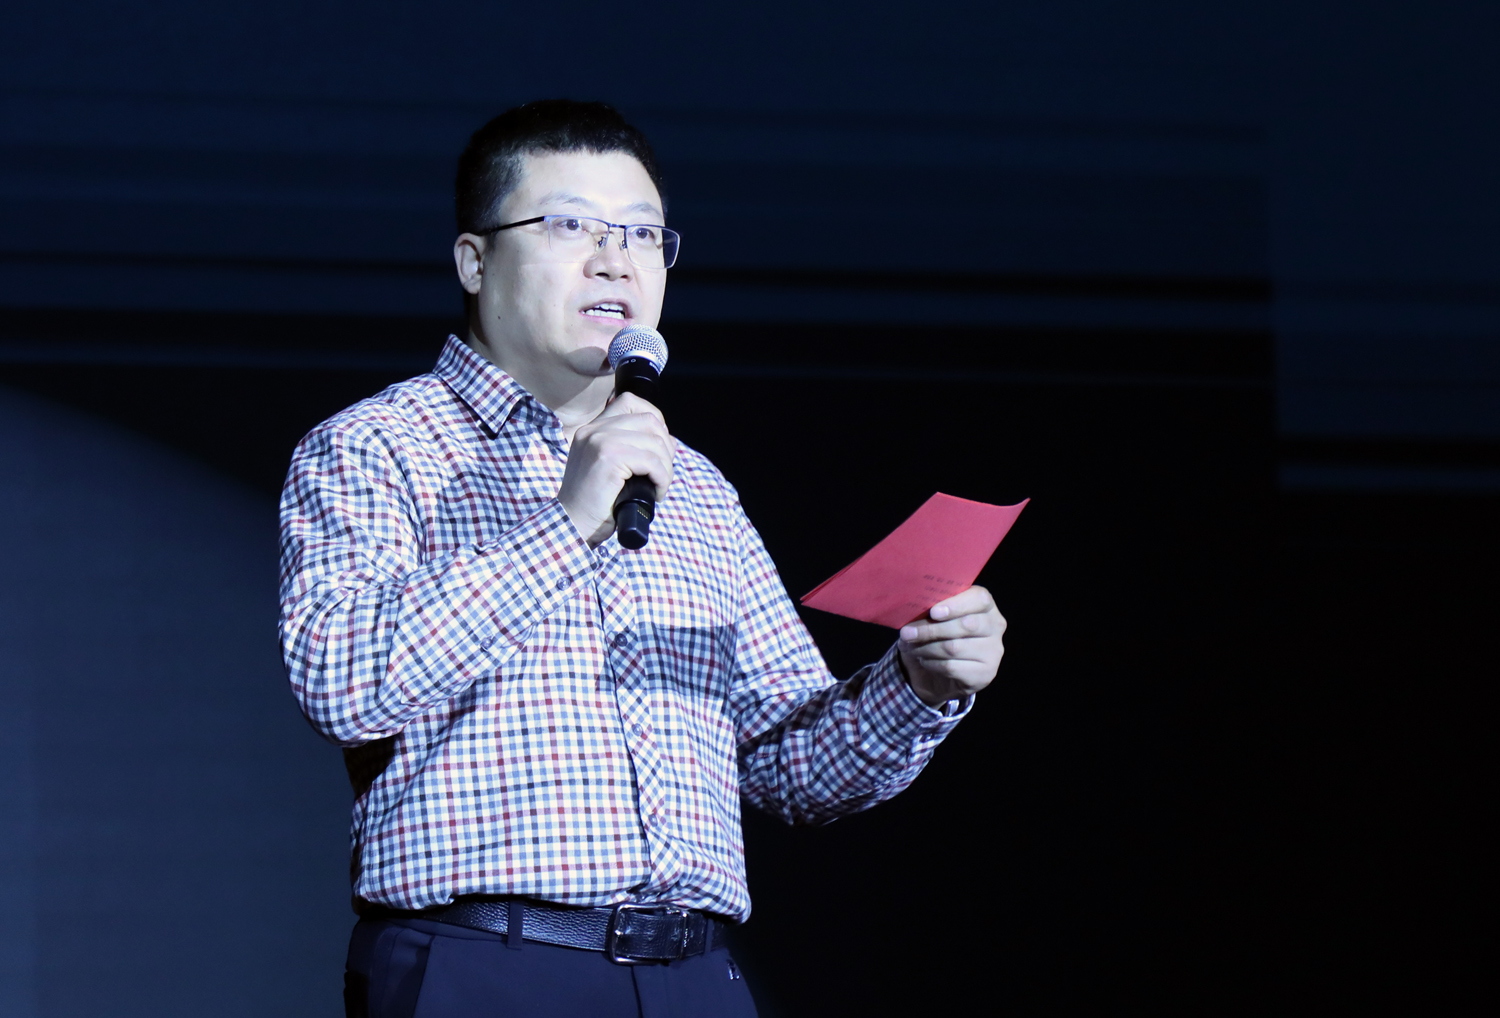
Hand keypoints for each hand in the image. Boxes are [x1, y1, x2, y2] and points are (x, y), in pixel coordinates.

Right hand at [558, 392, 673, 546]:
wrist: (572, 525)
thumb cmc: (594, 503)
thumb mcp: (609, 467)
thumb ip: (630, 448)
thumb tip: (669, 440)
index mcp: (592, 429)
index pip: (630, 402)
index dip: (655, 419)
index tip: (659, 446)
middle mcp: (594, 430)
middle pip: (649, 420)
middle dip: (665, 447)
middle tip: (662, 472)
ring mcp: (600, 441)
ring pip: (655, 441)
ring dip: (666, 466)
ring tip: (659, 485)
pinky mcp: (608, 458)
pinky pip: (652, 461)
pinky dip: (662, 478)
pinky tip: (656, 492)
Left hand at [897, 586, 1006, 706]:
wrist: (943, 673)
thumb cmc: (940, 635)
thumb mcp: (935, 618)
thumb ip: (931, 610)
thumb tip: (912, 608)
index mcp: (985, 605)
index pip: (979, 599)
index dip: (957, 605)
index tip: (933, 612)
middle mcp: (995, 626)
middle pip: (966, 625)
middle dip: (930, 629)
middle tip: (906, 633)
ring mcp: (993, 652)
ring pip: (955, 648)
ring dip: (926, 648)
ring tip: (909, 647)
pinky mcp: (985, 674)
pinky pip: (952, 667)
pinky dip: (932, 663)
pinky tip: (924, 660)